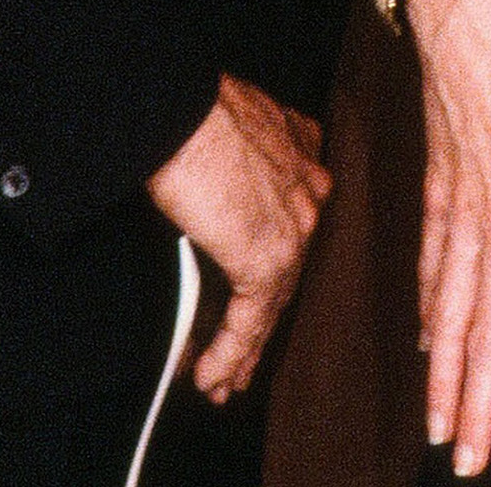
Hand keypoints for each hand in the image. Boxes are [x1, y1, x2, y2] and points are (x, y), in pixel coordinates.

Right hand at [146, 76, 331, 402]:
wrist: (181, 109)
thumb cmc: (192, 106)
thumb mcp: (233, 122)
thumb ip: (243, 153)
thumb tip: (216, 174)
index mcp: (304, 158)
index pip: (293, 227)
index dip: (275, 268)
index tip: (257, 293)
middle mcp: (309, 195)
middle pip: (287, 275)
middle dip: (262, 322)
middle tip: (242, 360)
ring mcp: (293, 229)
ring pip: (271, 306)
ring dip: (243, 352)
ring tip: (222, 384)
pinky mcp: (266, 260)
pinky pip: (248, 321)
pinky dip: (227, 354)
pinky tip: (210, 376)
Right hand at [404, 0, 490, 474]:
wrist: (476, 30)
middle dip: (480, 409)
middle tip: (468, 464)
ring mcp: (462, 221)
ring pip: (451, 320)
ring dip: (445, 380)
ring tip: (439, 430)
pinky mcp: (436, 199)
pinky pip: (432, 273)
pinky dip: (430, 318)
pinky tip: (429, 348)